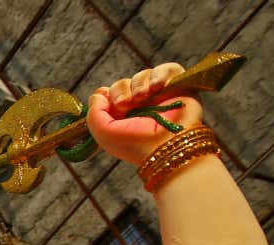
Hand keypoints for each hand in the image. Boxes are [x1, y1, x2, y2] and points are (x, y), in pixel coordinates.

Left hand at [88, 62, 204, 165]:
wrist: (166, 146)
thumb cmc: (135, 144)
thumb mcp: (104, 132)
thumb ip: (94, 113)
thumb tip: (99, 93)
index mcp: (123, 116)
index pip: (111, 94)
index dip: (108, 94)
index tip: (107, 98)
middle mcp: (141, 106)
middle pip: (124, 82)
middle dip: (121, 90)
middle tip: (125, 104)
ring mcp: (160, 96)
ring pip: (144, 74)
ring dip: (139, 84)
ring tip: (143, 97)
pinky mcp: (179, 87)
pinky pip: (168, 69)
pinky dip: (160, 74)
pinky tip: (157, 87)